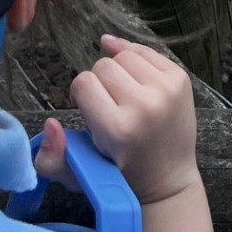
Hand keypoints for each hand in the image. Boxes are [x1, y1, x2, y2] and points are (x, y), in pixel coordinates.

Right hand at [44, 38, 200, 204]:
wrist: (168, 180)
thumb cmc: (121, 175)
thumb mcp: (80, 175)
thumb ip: (52, 158)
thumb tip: (50, 124)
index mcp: (117, 130)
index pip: (83, 83)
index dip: (81, 94)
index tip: (90, 110)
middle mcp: (144, 106)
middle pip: (103, 66)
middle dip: (100, 82)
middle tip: (108, 104)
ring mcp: (166, 90)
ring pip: (125, 55)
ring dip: (118, 70)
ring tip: (123, 93)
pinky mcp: (181, 79)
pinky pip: (147, 51)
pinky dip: (135, 58)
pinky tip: (132, 72)